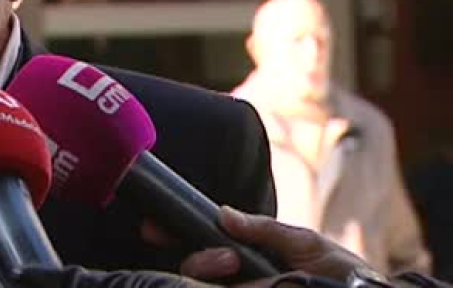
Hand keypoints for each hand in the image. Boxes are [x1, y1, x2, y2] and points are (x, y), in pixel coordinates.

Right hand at [179, 206, 370, 284]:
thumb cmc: (341, 272)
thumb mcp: (304, 241)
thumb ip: (264, 228)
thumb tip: (223, 213)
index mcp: (247, 257)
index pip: (202, 243)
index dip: (175, 232)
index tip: (154, 228)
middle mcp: (238, 279)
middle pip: (195, 269)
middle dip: (201, 260)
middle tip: (228, 259)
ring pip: (203, 284)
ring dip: (210, 272)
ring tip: (237, 269)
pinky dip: (220, 284)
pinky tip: (234, 283)